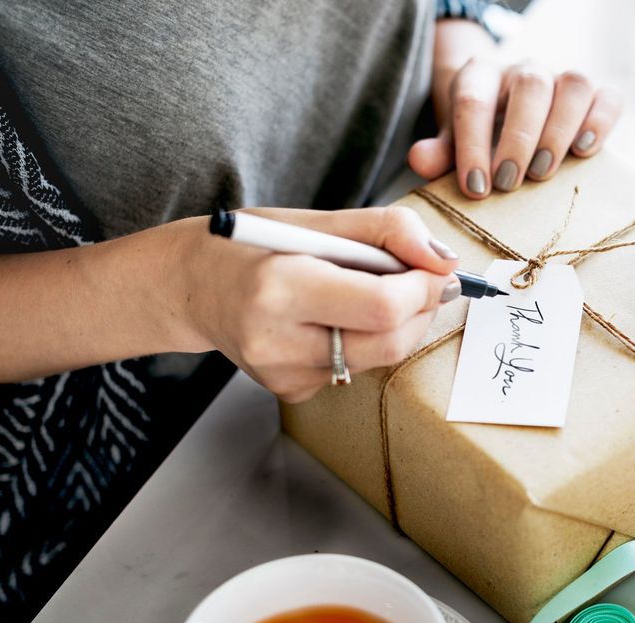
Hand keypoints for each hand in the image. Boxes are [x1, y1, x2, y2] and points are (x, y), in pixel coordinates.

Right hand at [184, 207, 459, 402]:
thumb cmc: (249, 246)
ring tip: (365, 290)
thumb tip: (445, 262)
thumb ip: (387, 231)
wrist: (189, 287)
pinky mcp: (291, 391)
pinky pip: (355, 369)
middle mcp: (277, 340)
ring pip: (379, 358)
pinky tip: (332, 319)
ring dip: (395, 324)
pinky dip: (363, 341)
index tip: (433, 268)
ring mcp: (283, 374)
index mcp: (279, 288)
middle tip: (420, 280)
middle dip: (421, 309)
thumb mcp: (313, 219)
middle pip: (390, 341)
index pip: (382, 306)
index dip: (423, 288)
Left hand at [409, 60, 622, 198]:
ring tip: (544, 172)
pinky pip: (607, 96)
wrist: (508, 117)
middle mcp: (523, 71)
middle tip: (510, 183)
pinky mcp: (594, 96)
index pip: (474, 100)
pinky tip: (585, 151)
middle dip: (519, 138)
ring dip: (560, 131)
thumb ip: (438, 154)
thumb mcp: (453, 144)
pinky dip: (602, 121)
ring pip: (573, 85)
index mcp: (481, 77)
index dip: (473, 145)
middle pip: (529, 86)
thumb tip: (420, 160)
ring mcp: (561, 80)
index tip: (476, 188)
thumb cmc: (479, 136)